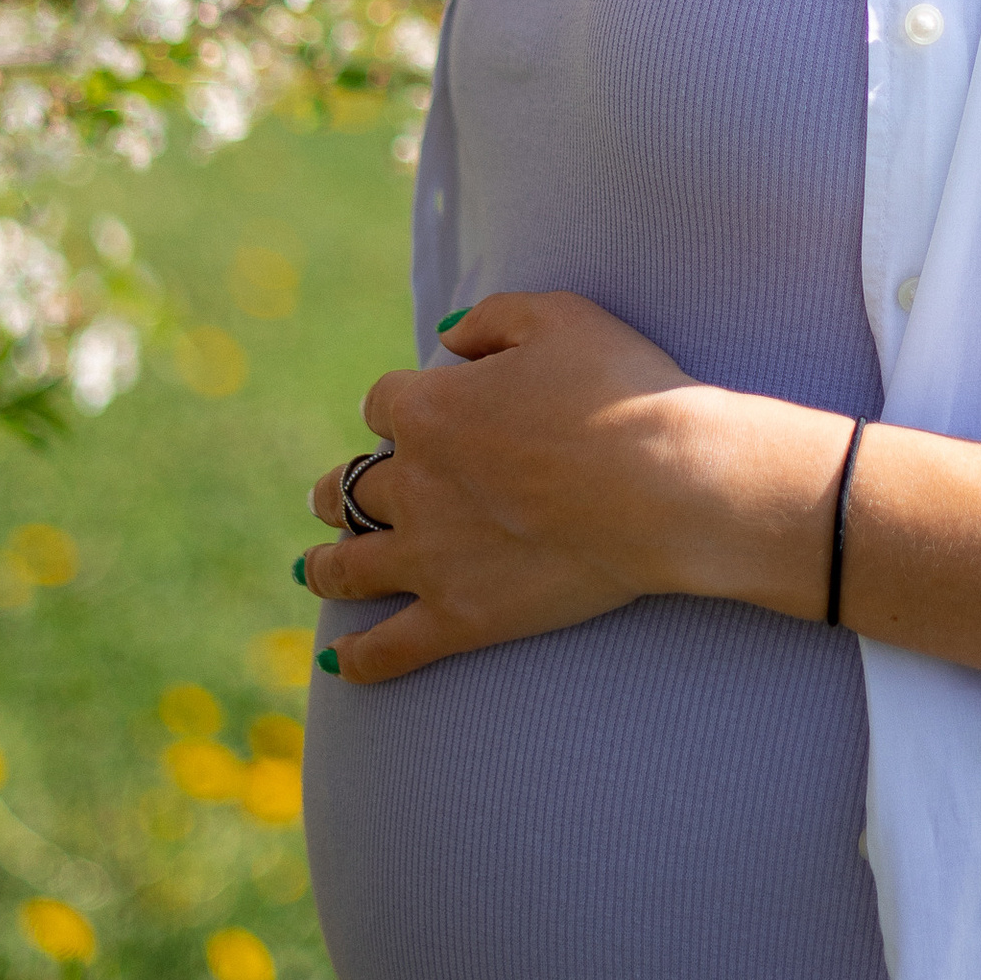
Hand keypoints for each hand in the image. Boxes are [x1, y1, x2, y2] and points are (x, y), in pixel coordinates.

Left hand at [303, 290, 719, 683]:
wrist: (666, 484)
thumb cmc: (622, 391)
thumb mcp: (560, 317)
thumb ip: (492, 317)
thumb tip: (448, 337)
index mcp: (430, 409)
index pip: (384, 404)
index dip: (399, 407)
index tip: (416, 415)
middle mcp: (413, 483)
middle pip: (351, 485)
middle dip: (341, 487)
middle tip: (332, 495)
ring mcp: (431, 557)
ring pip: (349, 565)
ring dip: (326, 565)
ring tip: (314, 570)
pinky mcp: (462, 617)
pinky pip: (391, 647)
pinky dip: (360, 657)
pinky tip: (340, 662)